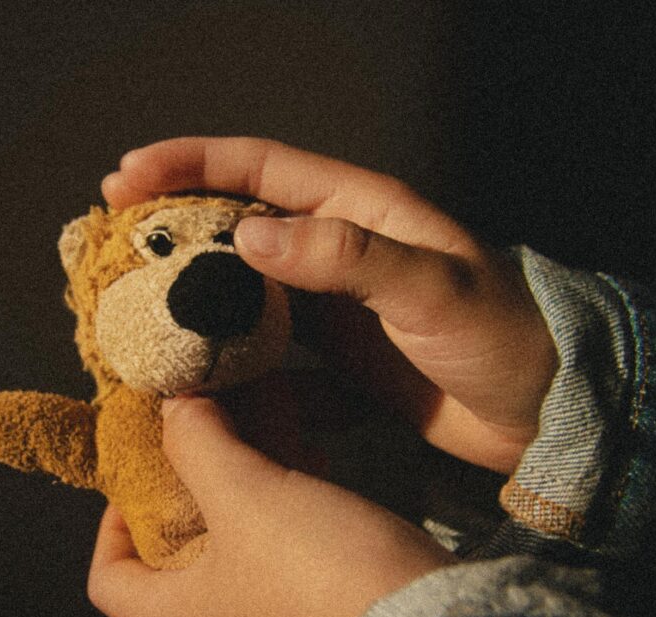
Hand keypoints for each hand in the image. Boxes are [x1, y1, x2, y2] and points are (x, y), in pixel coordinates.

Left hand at [87, 396, 454, 616]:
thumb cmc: (317, 576)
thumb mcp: (245, 496)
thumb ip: (198, 444)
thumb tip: (172, 406)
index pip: (106, 578)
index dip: (109, 521)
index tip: (139, 470)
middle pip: (173, 551)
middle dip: (184, 482)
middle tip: (198, 429)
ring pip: (233, 539)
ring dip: (237, 480)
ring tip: (251, 420)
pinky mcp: (315, 606)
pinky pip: (280, 545)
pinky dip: (280, 498)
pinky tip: (304, 449)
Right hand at [103, 137, 557, 473]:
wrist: (545, 413)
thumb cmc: (504, 338)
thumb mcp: (432, 287)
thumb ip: (346, 257)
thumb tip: (248, 239)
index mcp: (359, 209)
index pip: (259, 168)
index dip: (190, 164)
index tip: (127, 176)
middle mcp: (336, 248)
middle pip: (236, 222)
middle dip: (172, 225)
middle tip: (111, 242)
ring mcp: (331, 304)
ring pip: (242, 287)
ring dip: (191, 294)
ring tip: (135, 308)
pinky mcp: (334, 355)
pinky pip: (264, 345)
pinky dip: (228, 353)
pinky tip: (194, 370)